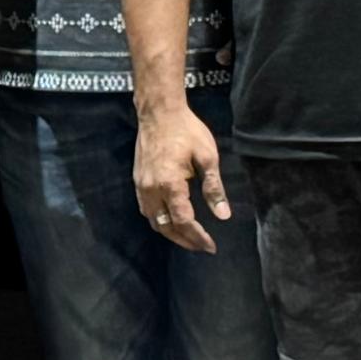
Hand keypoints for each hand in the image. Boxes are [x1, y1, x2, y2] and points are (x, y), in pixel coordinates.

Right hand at [134, 99, 232, 252]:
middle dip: (184, 240)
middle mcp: (151, 190)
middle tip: (202, 247)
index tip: (211, 246)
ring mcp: (141, 186)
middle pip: (166, 227)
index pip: (183, 221)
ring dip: (171, 233)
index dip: (197, 237)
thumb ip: (214, 188)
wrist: (158, 112)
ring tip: (188, 238)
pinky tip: (171, 221)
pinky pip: (146, 210)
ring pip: (153, 221)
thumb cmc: (186, 131)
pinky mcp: (138, 181)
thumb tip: (223, 215)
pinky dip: (159, 221)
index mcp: (170, 184)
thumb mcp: (207, 157)